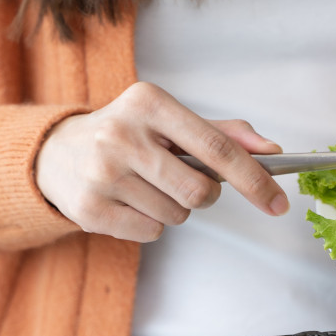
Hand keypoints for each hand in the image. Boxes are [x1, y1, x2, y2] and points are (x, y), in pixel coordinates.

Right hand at [36, 82, 288, 241]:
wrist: (56, 153)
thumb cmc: (130, 135)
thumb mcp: (171, 122)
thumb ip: (224, 134)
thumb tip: (272, 152)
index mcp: (149, 102)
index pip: (217, 147)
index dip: (254, 180)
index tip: (279, 203)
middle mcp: (121, 134)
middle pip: (200, 192)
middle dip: (204, 195)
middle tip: (182, 181)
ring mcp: (101, 173)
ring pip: (178, 215)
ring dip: (174, 209)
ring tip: (146, 187)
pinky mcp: (89, 209)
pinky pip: (152, 233)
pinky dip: (151, 224)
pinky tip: (129, 202)